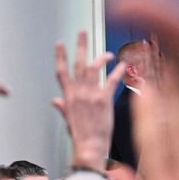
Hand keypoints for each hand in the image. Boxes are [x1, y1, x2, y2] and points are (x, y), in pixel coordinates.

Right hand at [52, 31, 124, 172]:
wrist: (89, 147)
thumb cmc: (80, 136)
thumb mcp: (68, 120)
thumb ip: (62, 107)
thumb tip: (54, 100)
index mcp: (67, 96)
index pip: (61, 71)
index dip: (60, 56)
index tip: (60, 43)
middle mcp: (77, 92)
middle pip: (77, 63)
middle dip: (80, 46)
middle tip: (82, 32)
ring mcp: (90, 94)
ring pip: (94, 68)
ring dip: (101, 57)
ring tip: (109, 52)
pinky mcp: (103, 100)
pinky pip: (111, 80)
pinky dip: (118, 71)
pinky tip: (124, 64)